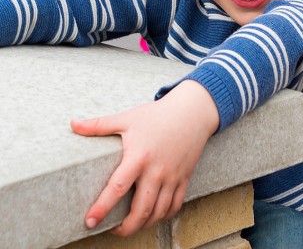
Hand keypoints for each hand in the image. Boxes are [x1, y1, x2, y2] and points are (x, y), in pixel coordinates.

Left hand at [71, 80, 218, 236]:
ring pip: (158, 213)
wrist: (192, 111)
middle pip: (141, 210)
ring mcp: (172, 177)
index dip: (102, 208)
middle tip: (111, 230)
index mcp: (139, 157)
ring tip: (130, 225)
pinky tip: (153, 216)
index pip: (117, 188)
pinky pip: (175, 206)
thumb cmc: (157, 115)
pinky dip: (163, 216)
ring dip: (143, 224)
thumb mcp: (127, 118)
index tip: (90, 222)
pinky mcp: (184, 178)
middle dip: (125, 228)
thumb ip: (98, 125)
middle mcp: (156, 171)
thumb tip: (73, 124)